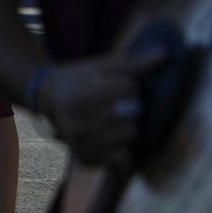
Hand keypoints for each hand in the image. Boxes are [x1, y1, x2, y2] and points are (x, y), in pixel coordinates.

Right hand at [35, 51, 167, 168]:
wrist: (46, 98)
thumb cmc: (79, 78)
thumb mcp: (101, 66)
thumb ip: (135, 64)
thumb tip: (165, 54)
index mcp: (82, 96)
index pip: (130, 90)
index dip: (128, 85)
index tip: (113, 85)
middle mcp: (79, 123)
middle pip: (133, 115)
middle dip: (129, 107)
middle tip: (113, 103)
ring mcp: (81, 144)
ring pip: (129, 136)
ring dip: (126, 126)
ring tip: (111, 119)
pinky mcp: (84, 159)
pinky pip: (120, 156)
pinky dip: (119, 146)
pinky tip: (106, 135)